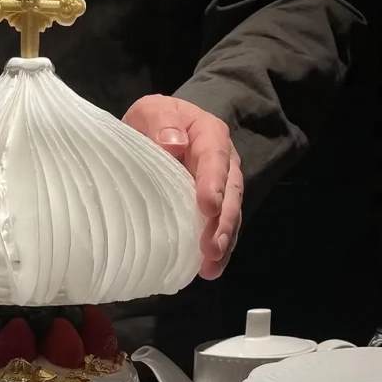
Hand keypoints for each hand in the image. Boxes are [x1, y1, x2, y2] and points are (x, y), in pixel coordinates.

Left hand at [123, 95, 242, 279]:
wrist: (160, 130)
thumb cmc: (156, 121)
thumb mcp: (152, 110)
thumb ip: (161, 122)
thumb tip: (173, 145)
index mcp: (209, 136)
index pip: (215, 159)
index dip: (213, 184)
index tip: (207, 208)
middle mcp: (223, 164)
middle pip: (230, 194)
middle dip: (222, 223)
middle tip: (211, 249)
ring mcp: (221, 189)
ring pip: (229, 216)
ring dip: (223, 242)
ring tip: (212, 266)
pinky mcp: (212, 209)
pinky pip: (219, 229)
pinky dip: (217, 250)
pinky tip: (209, 271)